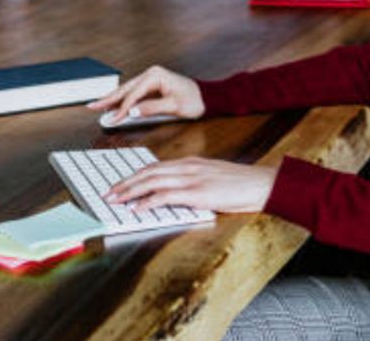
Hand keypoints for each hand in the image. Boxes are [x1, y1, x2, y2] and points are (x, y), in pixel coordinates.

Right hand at [86, 65, 204, 124]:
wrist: (207, 97)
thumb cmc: (194, 100)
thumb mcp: (174, 106)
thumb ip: (152, 108)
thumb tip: (132, 111)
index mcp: (155, 76)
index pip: (133, 95)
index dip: (122, 108)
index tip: (114, 119)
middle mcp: (151, 74)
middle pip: (125, 89)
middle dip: (108, 99)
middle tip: (92, 107)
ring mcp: (151, 79)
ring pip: (127, 90)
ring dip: (112, 99)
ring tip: (97, 106)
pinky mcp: (152, 86)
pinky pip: (133, 93)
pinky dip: (122, 100)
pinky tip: (113, 105)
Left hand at [106, 156, 277, 213]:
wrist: (260, 184)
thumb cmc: (240, 184)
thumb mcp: (212, 178)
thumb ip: (192, 182)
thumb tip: (175, 193)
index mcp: (190, 163)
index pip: (154, 167)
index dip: (134, 176)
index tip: (120, 185)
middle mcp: (187, 167)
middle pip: (148, 173)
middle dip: (125, 183)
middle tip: (109, 193)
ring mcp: (192, 179)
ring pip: (152, 181)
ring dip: (130, 191)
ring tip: (116, 200)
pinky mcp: (197, 193)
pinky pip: (166, 195)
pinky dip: (148, 201)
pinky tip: (138, 207)